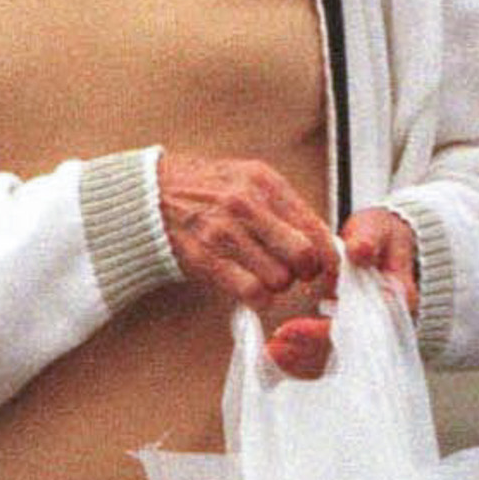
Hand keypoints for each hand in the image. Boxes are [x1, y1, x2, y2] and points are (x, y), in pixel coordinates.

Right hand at [157, 154, 333, 308]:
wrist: (150, 194)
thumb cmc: (204, 190)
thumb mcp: (249, 181)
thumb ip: (283, 207)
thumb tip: (320, 242)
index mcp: (265, 182)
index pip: (315, 227)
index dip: (328, 257)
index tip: (327, 271)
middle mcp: (248, 205)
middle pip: (302, 256)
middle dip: (303, 272)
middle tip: (292, 272)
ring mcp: (225, 232)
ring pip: (279, 278)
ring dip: (275, 284)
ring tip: (260, 273)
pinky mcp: (206, 259)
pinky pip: (252, 292)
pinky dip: (257, 298)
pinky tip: (248, 288)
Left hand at [267, 208, 418, 376]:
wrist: (382, 242)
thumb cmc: (378, 235)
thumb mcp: (376, 229)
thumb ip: (368, 240)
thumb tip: (360, 251)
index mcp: (398, 301)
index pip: (358, 326)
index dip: (322, 331)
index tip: (288, 328)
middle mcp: (385, 326)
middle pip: (344, 350)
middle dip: (306, 350)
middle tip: (272, 346)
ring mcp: (368, 334)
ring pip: (336, 359)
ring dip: (302, 359)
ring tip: (270, 352)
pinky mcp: (352, 337)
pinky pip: (328, 357)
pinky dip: (302, 359)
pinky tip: (275, 354)